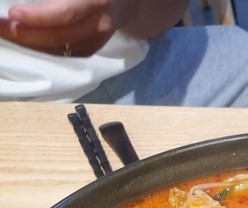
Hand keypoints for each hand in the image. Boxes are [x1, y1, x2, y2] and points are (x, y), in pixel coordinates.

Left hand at [0, 0, 134, 56]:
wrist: (127, 2)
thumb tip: (31, 4)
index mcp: (97, 1)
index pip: (66, 14)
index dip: (39, 17)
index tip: (13, 14)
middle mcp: (100, 24)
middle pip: (61, 37)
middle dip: (26, 33)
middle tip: (0, 26)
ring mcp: (98, 40)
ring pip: (61, 49)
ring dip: (30, 43)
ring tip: (6, 33)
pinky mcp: (92, 49)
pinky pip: (65, 53)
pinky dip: (42, 48)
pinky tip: (24, 40)